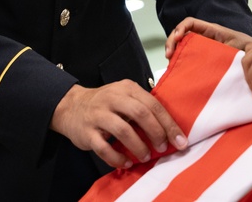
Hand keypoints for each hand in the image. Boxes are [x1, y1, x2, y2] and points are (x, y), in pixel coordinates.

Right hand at [49, 82, 187, 168]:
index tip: (180, 140)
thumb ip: (143, 108)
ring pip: (123, 130)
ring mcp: (98, 115)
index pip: (153, 104)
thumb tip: (169, 130)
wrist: (71, 106)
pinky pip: (104, 148)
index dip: (168, 124)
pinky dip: (118, 158)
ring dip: (139, 147)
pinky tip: (126, 162)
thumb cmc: (105, 104)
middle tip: (163, 148)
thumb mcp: (125, 97)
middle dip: (156, 133)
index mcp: (127, 88)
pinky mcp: (87, 132)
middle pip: (140, 114)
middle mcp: (112, 98)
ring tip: (145, 157)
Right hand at [164, 17, 251, 57]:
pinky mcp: (202, 60)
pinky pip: (188, 58)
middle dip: (171, 42)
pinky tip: (178, 69)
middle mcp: (205, 38)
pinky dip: (180, 61)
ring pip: (182, 47)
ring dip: (173, 52)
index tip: (177, 38)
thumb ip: (233, 43)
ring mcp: (202, 49)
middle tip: (168, 55)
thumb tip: (226, 48)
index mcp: (212, 31)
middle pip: (181, 34)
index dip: (180, 28)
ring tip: (171, 63)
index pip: (190, 23)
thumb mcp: (240, 44)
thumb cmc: (249, 51)